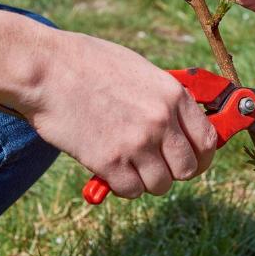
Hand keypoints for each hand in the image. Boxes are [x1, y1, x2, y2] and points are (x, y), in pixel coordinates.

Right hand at [0, 9, 217, 198]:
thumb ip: (164, 99)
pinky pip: (131, 191)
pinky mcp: (109, 162)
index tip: (193, 161)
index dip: (202, 157)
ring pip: (161, 185)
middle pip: (188, 169)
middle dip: (174, 172)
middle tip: (156, 167)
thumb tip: (181, 125)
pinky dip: (122, 186)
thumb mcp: (140, 70)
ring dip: (147, 181)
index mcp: (173, 95)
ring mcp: (136, 143)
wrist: (46, 69)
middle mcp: (161, 121)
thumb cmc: (89, 64)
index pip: (208, 141)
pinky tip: (111, 169)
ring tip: (130, 165)